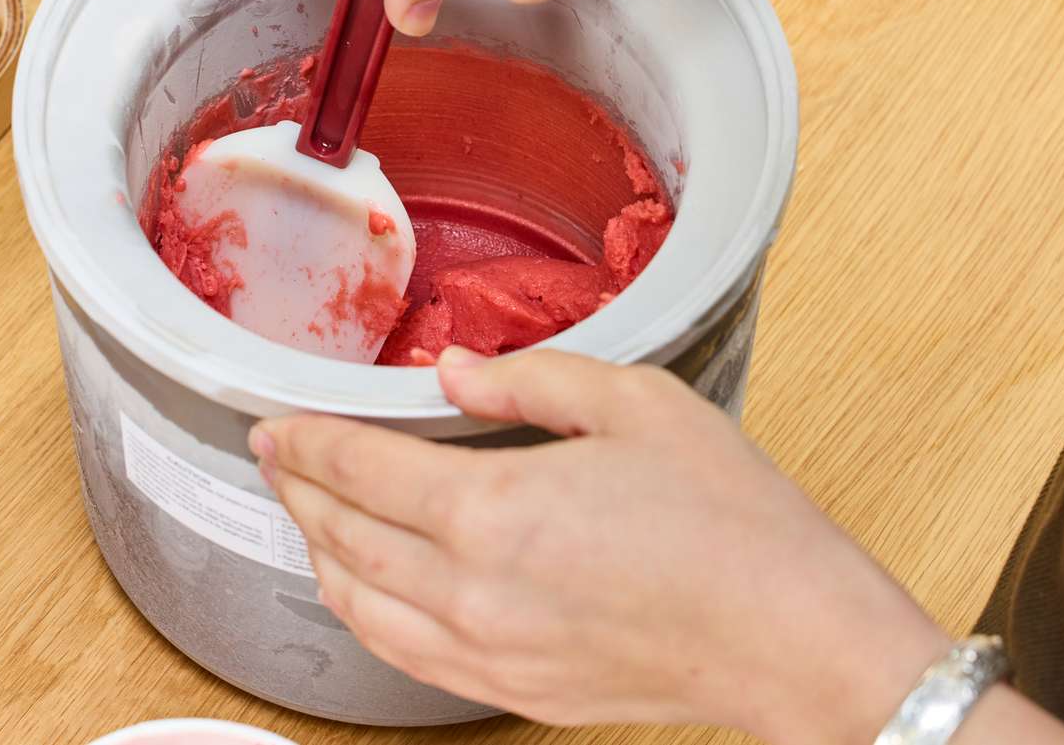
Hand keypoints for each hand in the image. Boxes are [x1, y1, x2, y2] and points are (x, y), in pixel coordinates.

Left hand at [249, 348, 950, 743]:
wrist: (788, 635)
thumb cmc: (727, 520)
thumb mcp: (635, 405)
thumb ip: (527, 380)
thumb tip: (455, 373)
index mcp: (493, 510)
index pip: (358, 470)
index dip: (305, 442)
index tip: (276, 425)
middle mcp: (471, 592)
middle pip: (343, 538)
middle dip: (298, 491)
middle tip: (278, 459)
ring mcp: (487, 653)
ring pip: (359, 606)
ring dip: (318, 554)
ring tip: (305, 517)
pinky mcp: (513, 691)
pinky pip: (402, 656)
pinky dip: (362, 615)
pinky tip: (364, 592)